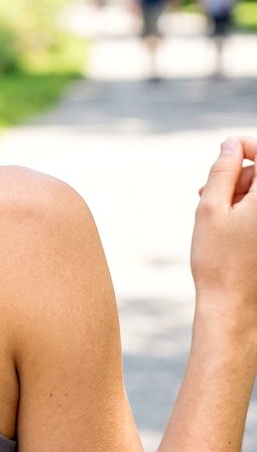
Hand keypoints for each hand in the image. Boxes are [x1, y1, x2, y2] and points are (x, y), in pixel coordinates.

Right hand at [191, 137, 256, 319]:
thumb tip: (231, 144)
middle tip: (205, 194)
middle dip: (236, 176)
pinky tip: (225, 225)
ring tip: (211, 214)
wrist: (232, 306)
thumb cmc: (218, 259)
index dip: (246, 145)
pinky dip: (245, 211)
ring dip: (238, 195)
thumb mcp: (211, 208)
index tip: (224, 150)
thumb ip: (222, 170)